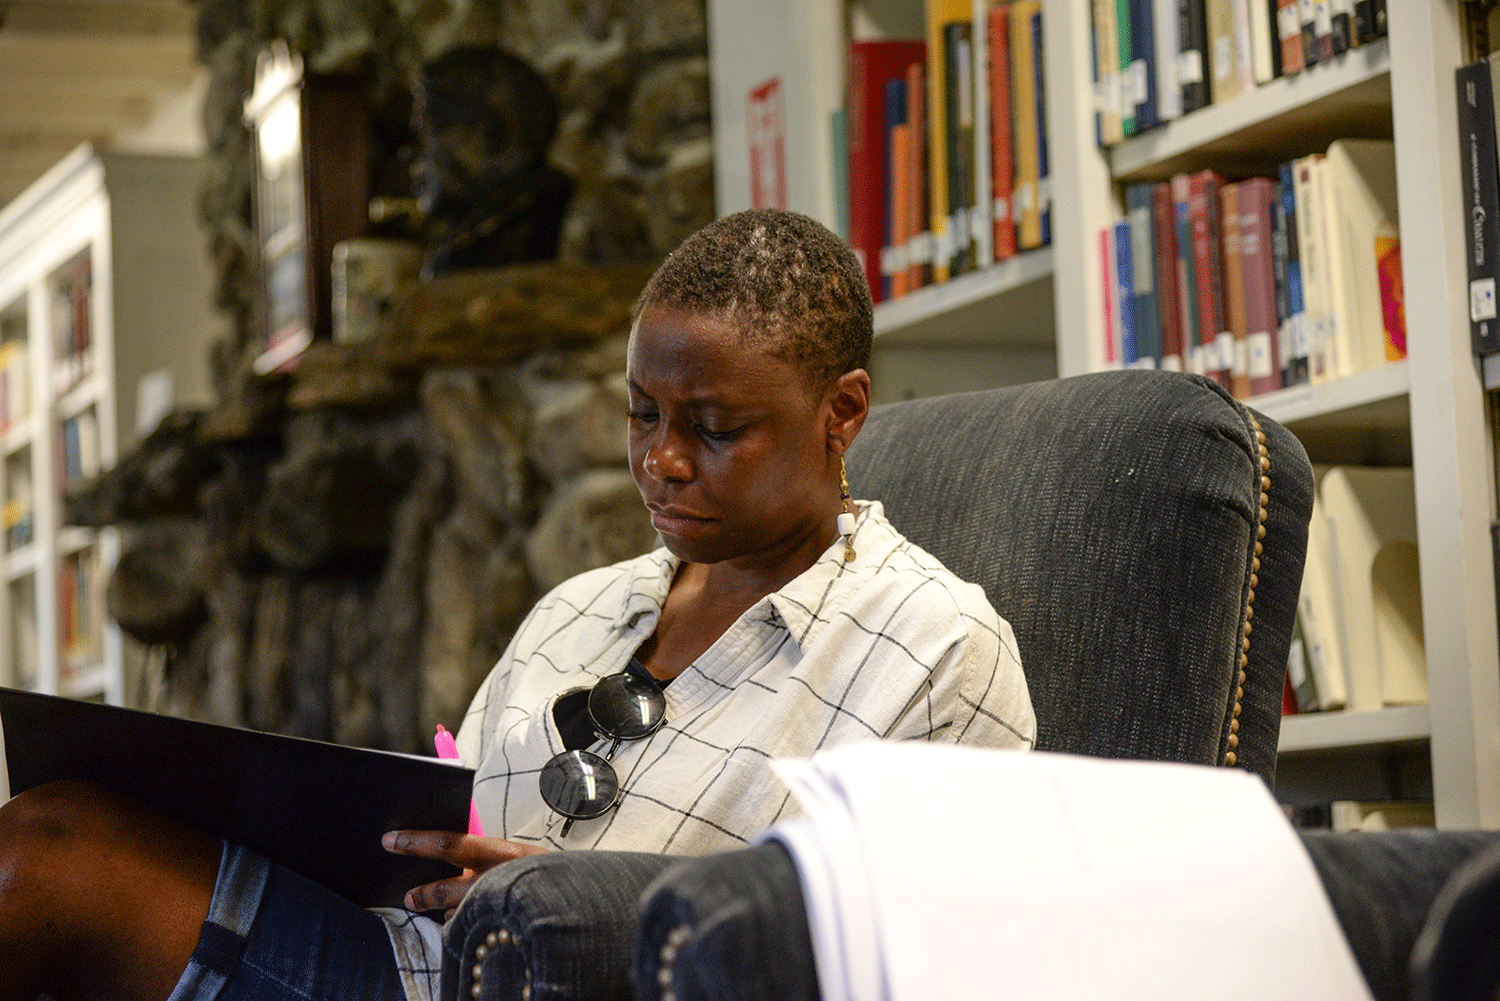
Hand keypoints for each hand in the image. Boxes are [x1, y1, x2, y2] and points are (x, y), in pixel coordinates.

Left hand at [382, 830, 545, 917]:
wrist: (588, 901)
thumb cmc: (554, 873)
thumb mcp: (520, 855)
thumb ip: (488, 857)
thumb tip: (455, 861)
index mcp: (501, 854)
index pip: (448, 844)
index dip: (416, 842)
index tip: (390, 840)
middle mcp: (497, 882)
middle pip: (444, 891)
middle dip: (422, 894)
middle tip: (407, 896)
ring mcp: (498, 909)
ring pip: (459, 914)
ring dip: (452, 912)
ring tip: (451, 910)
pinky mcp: (500, 933)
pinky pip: (475, 928)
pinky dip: (472, 923)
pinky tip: (478, 920)